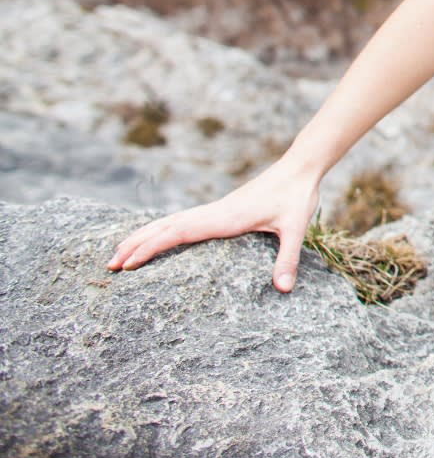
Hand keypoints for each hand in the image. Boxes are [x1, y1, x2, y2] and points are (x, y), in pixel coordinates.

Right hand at [106, 160, 320, 292]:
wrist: (300, 168)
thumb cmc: (297, 196)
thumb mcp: (296, 228)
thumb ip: (288, 258)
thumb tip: (283, 289)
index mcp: (225, 218)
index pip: (179, 232)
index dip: (152, 246)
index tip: (128, 262)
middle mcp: (214, 213)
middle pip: (166, 227)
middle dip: (136, 244)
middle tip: (110, 264)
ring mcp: (216, 210)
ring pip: (172, 222)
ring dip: (145, 235)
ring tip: (120, 252)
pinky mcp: (222, 210)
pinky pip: (185, 220)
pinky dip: (164, 229)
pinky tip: (157, 237)